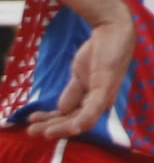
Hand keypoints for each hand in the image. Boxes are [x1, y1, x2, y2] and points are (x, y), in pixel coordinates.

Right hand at [25, 14, 131, 138]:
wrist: (111, 30)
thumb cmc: (99, 52)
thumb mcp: (79, 75)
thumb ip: (72, 93)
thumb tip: (60, 109)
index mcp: (93, 100)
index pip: (71, 117)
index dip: (52, 122)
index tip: (32, 122)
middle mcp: (100, 101)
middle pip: (74, 121)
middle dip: (52, 128)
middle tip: (31, 131)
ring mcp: (104, 94)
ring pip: (82, 119)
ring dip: (62, 127)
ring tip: (44, 132)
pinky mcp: (106, 85)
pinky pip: (95, 107)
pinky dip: (85, 119)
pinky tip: (75, 127)